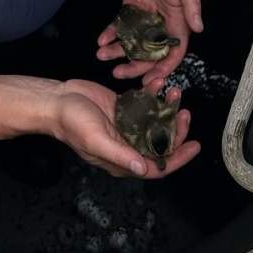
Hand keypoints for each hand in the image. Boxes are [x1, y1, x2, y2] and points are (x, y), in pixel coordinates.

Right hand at [50, 79, 199, 177]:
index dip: (178, 158)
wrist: (57, 100)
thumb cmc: (72, 123)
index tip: (195, 146)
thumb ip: (120, 154)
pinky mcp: (123, 108)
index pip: (156, 166)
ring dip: (167, 109)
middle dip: (176, 129)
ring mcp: (126, 126)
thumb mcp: (96, 140)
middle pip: (160, 143)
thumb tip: (143, 169)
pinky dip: (153, 95)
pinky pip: (145, 104)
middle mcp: (128, 145)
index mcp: (123, 159)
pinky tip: (158, 83)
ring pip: (155, 122)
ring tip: (174, 92)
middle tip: (185, 112)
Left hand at [96, 0, 202, 88]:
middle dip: (134, 65)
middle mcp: (161, 25)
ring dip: (118, 52)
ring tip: (102, 56)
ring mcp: (144, 18)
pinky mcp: (131, 8)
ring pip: (132, 42)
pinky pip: (120, 26)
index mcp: (178, 24)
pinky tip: (100, 40)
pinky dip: (110, 34)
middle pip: (148, 53)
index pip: (172, 53)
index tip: (149, 79)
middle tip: (118, 73)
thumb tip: (199, 28)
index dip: (162, 67)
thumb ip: (192, 6)